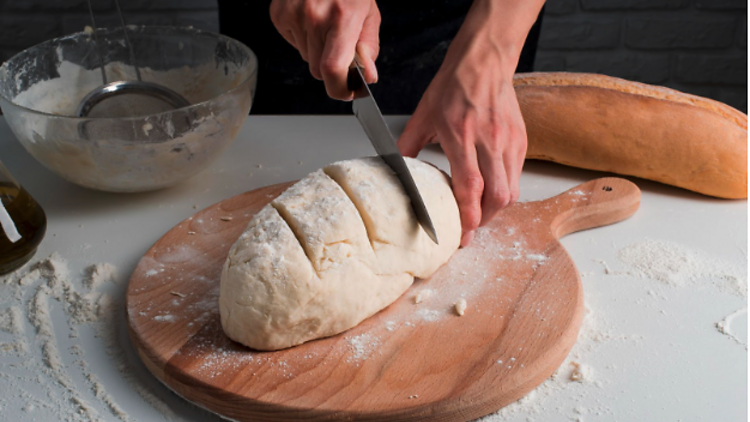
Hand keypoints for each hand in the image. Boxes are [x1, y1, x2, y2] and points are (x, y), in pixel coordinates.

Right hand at [269, 0, 379, 99]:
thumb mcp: (368, 14)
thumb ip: (369, 48)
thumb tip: (367, 77)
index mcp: (341, 18)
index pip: (332, 69)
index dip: (339, 89)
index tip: (346, 92)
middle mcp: (314, 17)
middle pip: (318, 70)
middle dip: (330, 66)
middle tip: (339, 46)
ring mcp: (292, 16)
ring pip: (305, 58)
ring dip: (316, 51)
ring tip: (324, 26)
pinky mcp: (279, 15)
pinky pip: (293, 44)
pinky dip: (303, 38)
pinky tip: (310, 20)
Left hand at [397, 31, 527, 246]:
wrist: (484, 62)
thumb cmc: (452, 86)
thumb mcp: (423, 115)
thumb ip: (408, 146)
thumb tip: (396, 169)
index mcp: (461, 135)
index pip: (471, 185)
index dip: (468, 216)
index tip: (463, 235)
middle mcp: (489, 140)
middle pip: (497, 196)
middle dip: (484, 220)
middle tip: (470, 230)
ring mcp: (508, 141)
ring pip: (510, 190)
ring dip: (496, 209)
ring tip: (480, 214)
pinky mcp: (520, 140)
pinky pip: (516, 176)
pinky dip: (504, 190)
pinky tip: (491, 191)